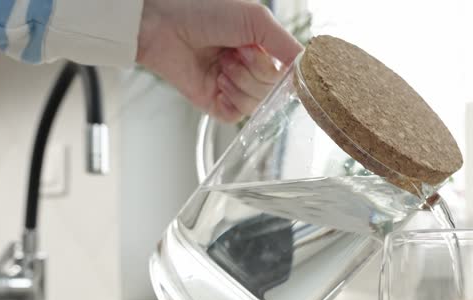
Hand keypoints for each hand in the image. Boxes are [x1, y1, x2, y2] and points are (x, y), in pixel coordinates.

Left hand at [136, 0, 302, 122]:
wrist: (164, 24)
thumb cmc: (204, 11)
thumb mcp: (257, 19)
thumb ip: (287, 45)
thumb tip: (308, 67)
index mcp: (263, 48)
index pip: (289, 74)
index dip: (282, 68)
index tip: (267, 54)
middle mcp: (250, 69)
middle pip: (273, 90)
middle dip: (256, 70)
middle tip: (236, 50)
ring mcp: (233, 87)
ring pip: (257, 103)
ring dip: (241, 81)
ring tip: (222, 62)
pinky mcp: (216, 104)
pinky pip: (237, 115)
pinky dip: (230, 98)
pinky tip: (218, 81)